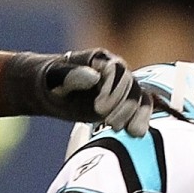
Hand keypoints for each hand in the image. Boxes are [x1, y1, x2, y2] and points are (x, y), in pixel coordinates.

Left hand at [1, 49, 152, 134]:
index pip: (118, 70)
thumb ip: (73, 75)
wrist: (51, 90)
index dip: (113, 90)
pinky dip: (141, 120)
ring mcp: (122, 87)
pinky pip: (141, 109)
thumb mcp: (55, 77)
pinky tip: (135, 133)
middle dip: (123, 107)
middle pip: (133, 86)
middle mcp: (116, 71)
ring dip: (135, 115)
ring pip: (141, 98)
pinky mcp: (124, 103)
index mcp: (100, 59)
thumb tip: (94, 77)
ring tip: (118, 128)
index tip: (99, 109)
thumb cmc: (51, 80)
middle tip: (108, 122)